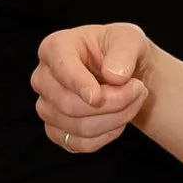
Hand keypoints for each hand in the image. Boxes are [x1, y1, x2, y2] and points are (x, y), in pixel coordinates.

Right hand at [33, 20, 151, 156]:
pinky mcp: (55, 130)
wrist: (122, 73)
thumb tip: (114, 76)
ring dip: (115, 119)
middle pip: (68, 103)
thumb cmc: (119, 51)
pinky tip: (119, 120)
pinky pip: (79, 144)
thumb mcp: (130, 39)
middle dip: (112, 103)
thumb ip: (124, 52)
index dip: (79, 84)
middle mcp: (43, 78)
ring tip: (134, 101)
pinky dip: (106, 137)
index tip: (98, 97)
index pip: (61, 67)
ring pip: (77, 126)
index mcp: (55, 47)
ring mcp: (46, 106)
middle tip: (139, 90)